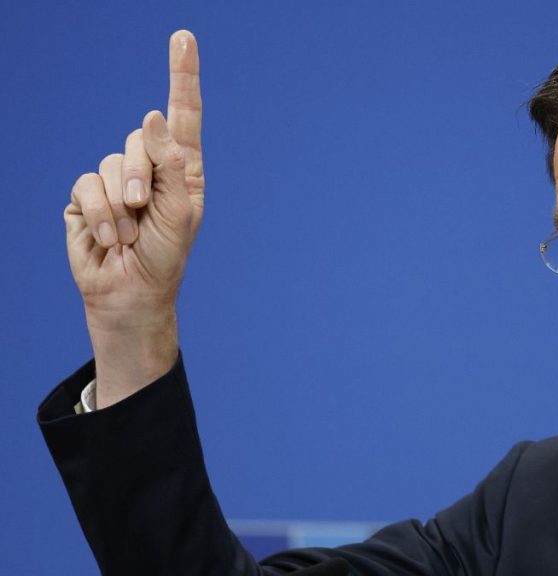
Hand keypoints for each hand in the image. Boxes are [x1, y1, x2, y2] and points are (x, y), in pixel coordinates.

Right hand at [64, 31, 203, 407]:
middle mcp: (150, 167)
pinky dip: (98, 213)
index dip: (181, 75)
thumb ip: (170, 164)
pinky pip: (86, 184)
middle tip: (143, 208)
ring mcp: (115, 180)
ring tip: (128, 233)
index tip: (183, 37)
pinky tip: (108, 237)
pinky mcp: (85, 195)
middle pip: (140, 138)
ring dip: (120, 203)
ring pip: (111, 162)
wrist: (130, 293)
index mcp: (182, 169)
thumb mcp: (179, 212)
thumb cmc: (164, 256)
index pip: (182, 115)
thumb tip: (152, 116)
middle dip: (142, 175)